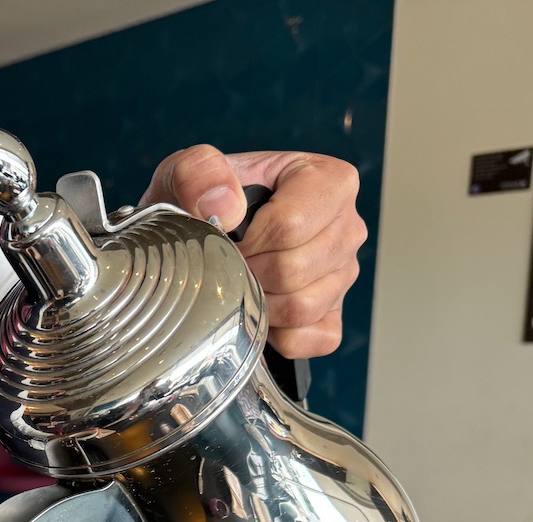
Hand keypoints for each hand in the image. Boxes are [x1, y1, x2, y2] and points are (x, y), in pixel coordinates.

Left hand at [138, 146, 367, 357]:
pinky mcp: (334, 313)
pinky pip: (314, 338)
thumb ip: (198, 172)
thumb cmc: (201, 204)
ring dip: (259, 304)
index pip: (292, 224)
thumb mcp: (186, 173)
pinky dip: (278, 335)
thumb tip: (225, 205)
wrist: (196, 238)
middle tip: (228, 262)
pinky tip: (259, 311)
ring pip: (304, 307)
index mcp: (326, 179)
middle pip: (295, 269)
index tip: (226, 236)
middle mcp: (346, 225)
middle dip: (249, 272)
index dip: (249, 240)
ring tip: (241, 282)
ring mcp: (344, 272)